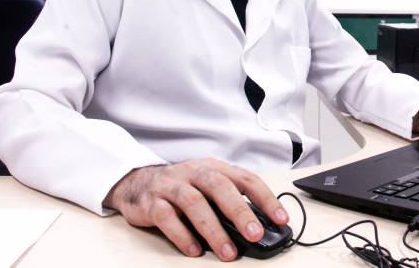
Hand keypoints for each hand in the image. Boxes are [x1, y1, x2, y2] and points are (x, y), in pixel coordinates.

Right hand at [103, 158, 288, 260]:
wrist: (137, 182)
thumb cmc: (181, 187)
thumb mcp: (207, 187)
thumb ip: (228, 202)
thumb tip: (257, 228)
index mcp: (214, 168)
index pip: (245, 179)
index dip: (265, 198)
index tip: (281, 219)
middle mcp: (194, 172)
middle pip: (220, 187)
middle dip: (240, 212)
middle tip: (255, 235)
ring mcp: (171, 186)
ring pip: (194, 202)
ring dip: (213, 229)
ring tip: (228, 251)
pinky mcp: (151, 202)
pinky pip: (166, 217)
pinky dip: (181, 235)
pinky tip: (194, 250)